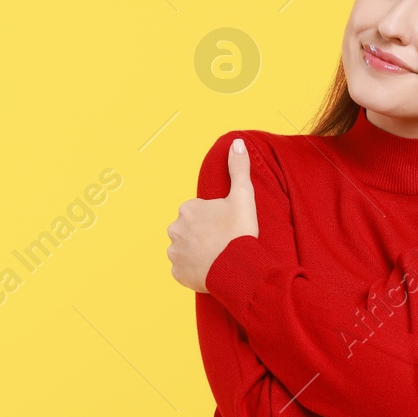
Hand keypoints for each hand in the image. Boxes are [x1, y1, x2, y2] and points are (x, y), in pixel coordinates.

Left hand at [168, 137, 259, 292]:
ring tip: (218, 257)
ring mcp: (174, 253)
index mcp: (188, 209)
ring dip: (197, 252)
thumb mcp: (243, 195)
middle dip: (202, 235)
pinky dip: (194, 270)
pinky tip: (210, 270)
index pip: (199, 212)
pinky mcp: (177, 274)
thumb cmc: (240, 232)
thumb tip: (236, 142)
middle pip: (190, 230)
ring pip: (185, 249)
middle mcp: (175, 229)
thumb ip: (238, 168)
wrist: (238, 268)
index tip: (227, 227)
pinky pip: (184, 269)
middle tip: (223, 242)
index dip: (215, 219)